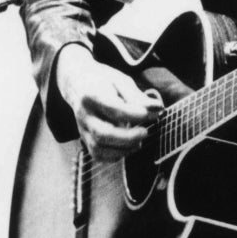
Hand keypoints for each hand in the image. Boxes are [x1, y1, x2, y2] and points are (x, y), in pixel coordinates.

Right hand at [55, 45, 162, 161]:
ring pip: (98, 148)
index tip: (153, 113)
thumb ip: (138, 97)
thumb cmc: (104, 81)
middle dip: (127, 137)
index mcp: (92, 95)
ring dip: (123, 149)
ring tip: (139, 142)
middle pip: (102, 133)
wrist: (78, 82)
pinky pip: (97, 155)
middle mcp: (84, 114)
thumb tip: (158, 109)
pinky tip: (129, 148)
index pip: (113, 109)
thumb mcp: (121, 81)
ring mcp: (82, 128)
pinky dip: (115, 156)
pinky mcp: (84, 139)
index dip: (135, 114)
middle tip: (146, 132)